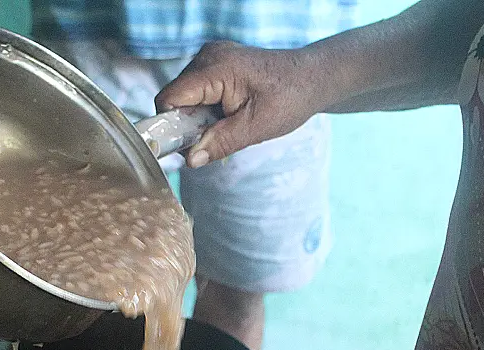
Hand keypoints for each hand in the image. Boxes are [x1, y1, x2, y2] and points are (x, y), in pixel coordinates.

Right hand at [155, 42, 321, 167]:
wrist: (313, 78)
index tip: (184, 146)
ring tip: (227, 124)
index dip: (170, 125)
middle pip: (176, 97)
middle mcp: (209, 56)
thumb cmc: (290, 98)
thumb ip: (220, 142)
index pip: (170, 97)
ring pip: (185, 96)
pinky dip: (206, 108)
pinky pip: (197, 90)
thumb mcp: (256, 128)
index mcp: (217, 68)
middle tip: (215, 138)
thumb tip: (190, 160)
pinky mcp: (217, 62)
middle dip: (187, 123)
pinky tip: (227, 114)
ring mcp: (212, 56)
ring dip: (198, 117)